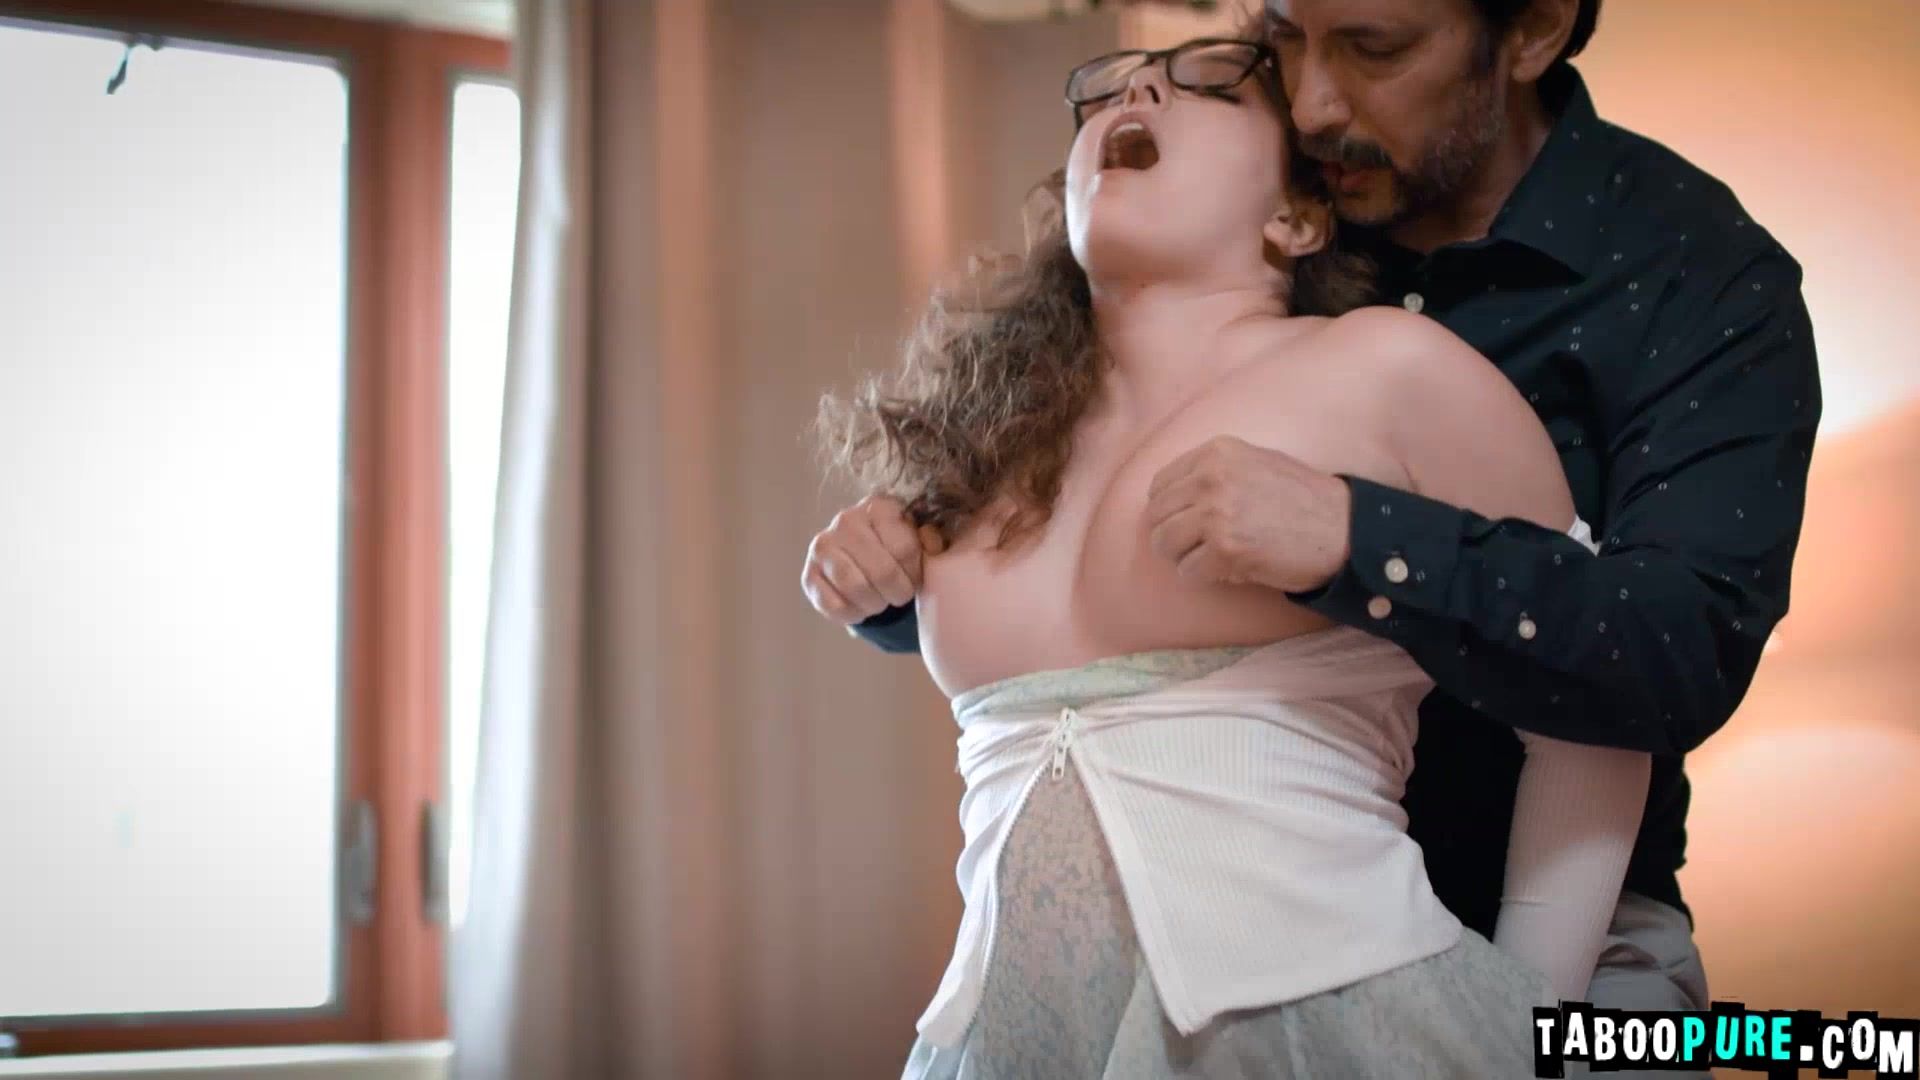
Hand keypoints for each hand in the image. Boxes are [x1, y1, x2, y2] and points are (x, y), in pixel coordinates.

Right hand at [801, 494, 944, 625]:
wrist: (862, 563)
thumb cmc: (896, 551)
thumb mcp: (919, 541)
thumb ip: (931, 541)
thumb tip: (933, 544)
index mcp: (879, 506)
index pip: (904, 549)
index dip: (914, 573)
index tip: (915, 579)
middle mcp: (846, 520)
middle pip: (881, 571)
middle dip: (897, 593)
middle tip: (899, 597)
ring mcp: (823, 546)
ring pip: (855, 587)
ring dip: (874, 604)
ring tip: (880, 602)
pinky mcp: (808, 574)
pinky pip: (833, 605)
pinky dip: (852, 614)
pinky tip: (860, 608)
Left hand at [1144, 436, 1352, 592]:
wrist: (1342, 530)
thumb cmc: (1302, 500)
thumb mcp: (1255, 463)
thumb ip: (1213, 471)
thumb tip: (1168, 496)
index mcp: (1216, 452)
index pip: (1160, 485)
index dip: (1169, 510)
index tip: (1187, 524)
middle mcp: (1211, 477)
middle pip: (1155, 516)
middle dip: (1173, 537)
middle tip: (1199, 548)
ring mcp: (1216, 513)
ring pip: (1163, 544)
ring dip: (1185, 558)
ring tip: (1214, 558)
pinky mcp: (1225, 549)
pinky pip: (1187, 572)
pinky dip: (1204, 577)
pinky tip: (1230, 569)